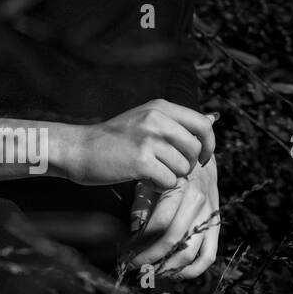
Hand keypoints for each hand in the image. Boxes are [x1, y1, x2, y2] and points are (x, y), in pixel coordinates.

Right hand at [63, 99, 216, 189]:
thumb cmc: (112, 139)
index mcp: (159, 107)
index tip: (199, 157)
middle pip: (195, 149)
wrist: (78, 149)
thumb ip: (178, 122)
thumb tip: (214, 118)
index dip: (208, 145)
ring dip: (171, 176)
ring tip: (151, 172)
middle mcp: (155, 118)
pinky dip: (159, 186)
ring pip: (183, 168)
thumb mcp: (145, 120)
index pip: (203, 125)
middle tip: (168, 168)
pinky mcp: (140, 160)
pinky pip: (169, 181)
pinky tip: (143, 179)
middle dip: (187, 164)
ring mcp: (147, 139)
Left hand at [126, 154, 219, 278]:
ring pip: (191, 252)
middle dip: (150, 259)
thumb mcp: (149, 178)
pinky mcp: (216, 224)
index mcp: (178, 188)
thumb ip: (141, 205)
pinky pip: (209, 254)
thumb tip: (133, 233)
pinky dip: (192, 269)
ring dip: (169, 268)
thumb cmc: (165, 169)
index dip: (141, 245)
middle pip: (173, 240)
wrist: (197, 155)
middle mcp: (197, 202)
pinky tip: (174, 274)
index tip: (125, 255)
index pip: (158, 225)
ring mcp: (209, 215)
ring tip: (150, 273)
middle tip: (132, 267)